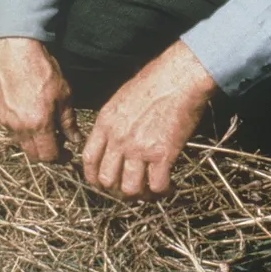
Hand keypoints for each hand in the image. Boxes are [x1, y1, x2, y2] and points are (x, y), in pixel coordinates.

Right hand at [0, 37, 80, 161]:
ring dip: (33, 141)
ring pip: (21, 142)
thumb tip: (75, 139)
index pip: (49, 155)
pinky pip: (10, 129)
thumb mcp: (64, 94)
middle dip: (47, 153)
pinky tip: (30, 115)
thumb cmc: (43, 70)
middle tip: (58, 143)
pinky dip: (21, 128)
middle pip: (33, 154)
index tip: (67, 152)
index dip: (60, 157)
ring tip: (45, 128)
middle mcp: (19, 128)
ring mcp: (5, 121)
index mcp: (38, 124)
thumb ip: (68, 121)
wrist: (17, 52)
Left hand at [82, 41, 215, 198]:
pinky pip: (157, 185)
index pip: (89, 160)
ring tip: (149, 191)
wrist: (180, 76)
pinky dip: (162, 191)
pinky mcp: (163, 154)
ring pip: (130, 189)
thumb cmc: (156, 80)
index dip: (94, 177)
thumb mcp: (123, 98)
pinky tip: (169, 186)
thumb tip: (116, 141)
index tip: (103, 183)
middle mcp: (119, 138)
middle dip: (117, 190)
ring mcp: (140, 148)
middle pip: (107, 180)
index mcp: (106, 123)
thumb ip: (115, 122)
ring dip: (140, 195)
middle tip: (130, 188)